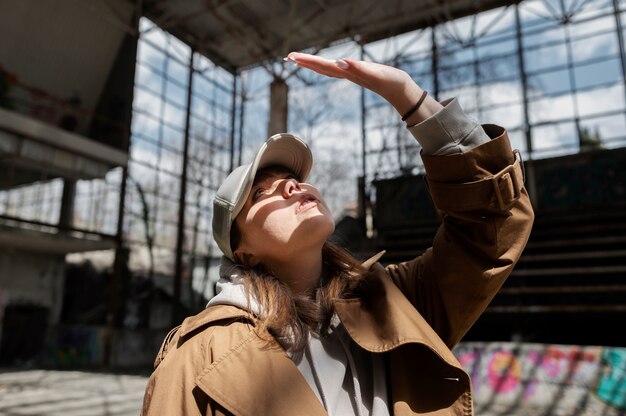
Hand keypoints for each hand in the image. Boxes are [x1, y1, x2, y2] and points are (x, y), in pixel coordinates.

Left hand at [286, 52, 441, 122]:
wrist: (400, 90)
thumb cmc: (389, 81)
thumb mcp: (373, 73)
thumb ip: (356, 68)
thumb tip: (338, 62)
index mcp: (346, 72)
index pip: (322, 65)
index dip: (307, 60)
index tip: (292, 57)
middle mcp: (345, 73)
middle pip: (320, 67)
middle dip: (304, 62)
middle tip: (287, 57)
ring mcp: (350, 74)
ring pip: (326, 68)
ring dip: (312, 64)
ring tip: (298, 60)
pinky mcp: (357, 73)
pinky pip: (336, 68)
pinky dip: (326, 65)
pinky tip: (324, 64)